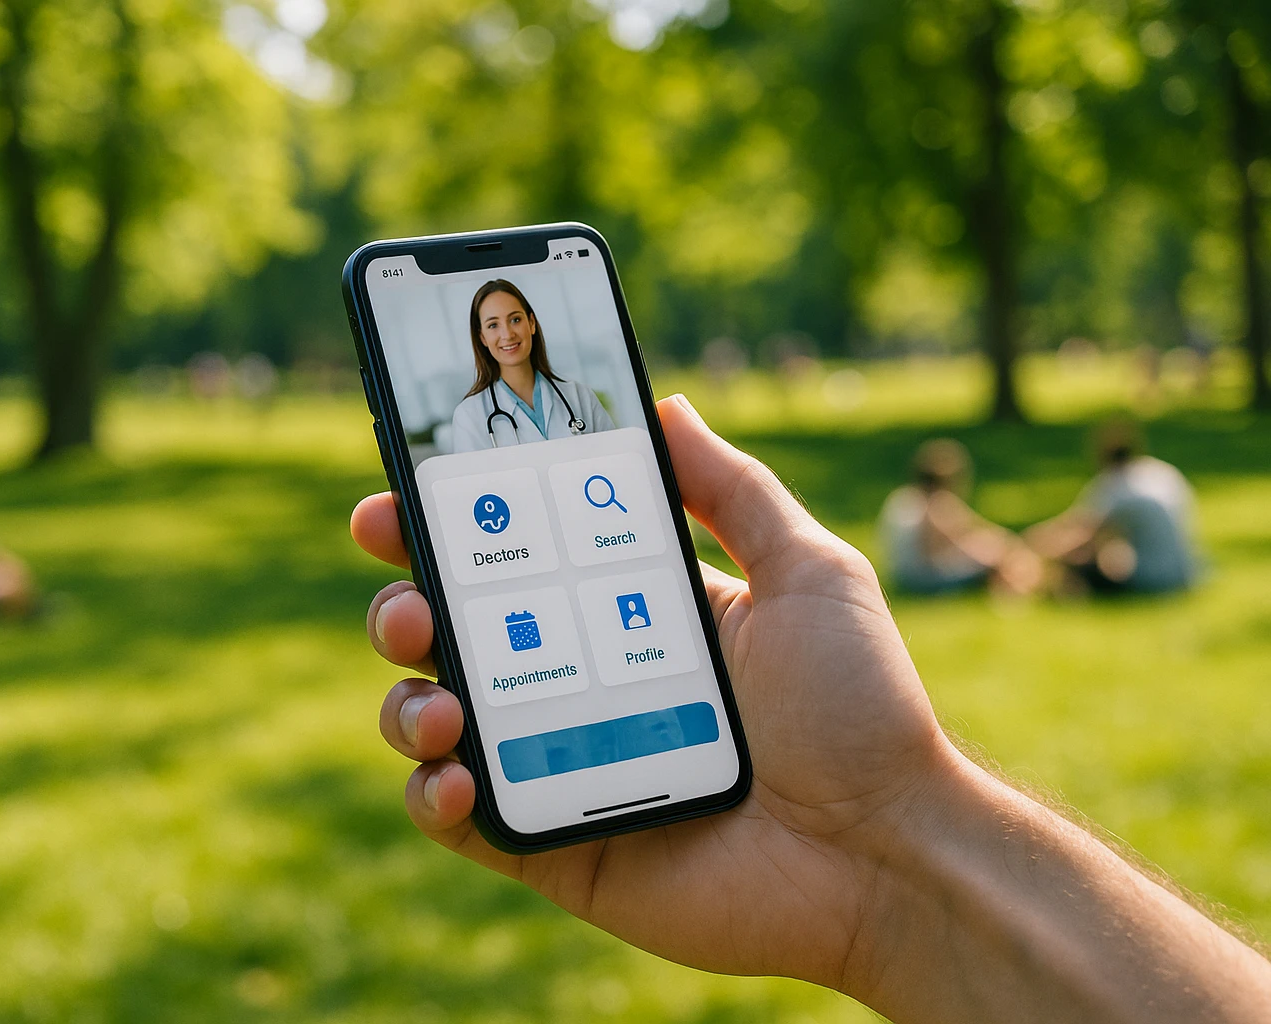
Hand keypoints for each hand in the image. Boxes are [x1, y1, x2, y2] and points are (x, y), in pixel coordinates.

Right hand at [351, 395, 953, 987]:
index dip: (446, 528)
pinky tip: (456, 776)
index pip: (515, 560)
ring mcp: (559, 766)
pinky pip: (460, 821)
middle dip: (404, 606)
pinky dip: (433, 796)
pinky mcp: (553, 847)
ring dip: (408, 699)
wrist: (884, 852)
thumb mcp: (806, 572)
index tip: (399, 497)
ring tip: (442, 701)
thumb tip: (667, 404)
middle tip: (411, 601)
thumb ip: (733, 490)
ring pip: (438, 721)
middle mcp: (580, 684)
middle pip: (455, 634)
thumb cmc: (860, 709)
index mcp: (626, 617)